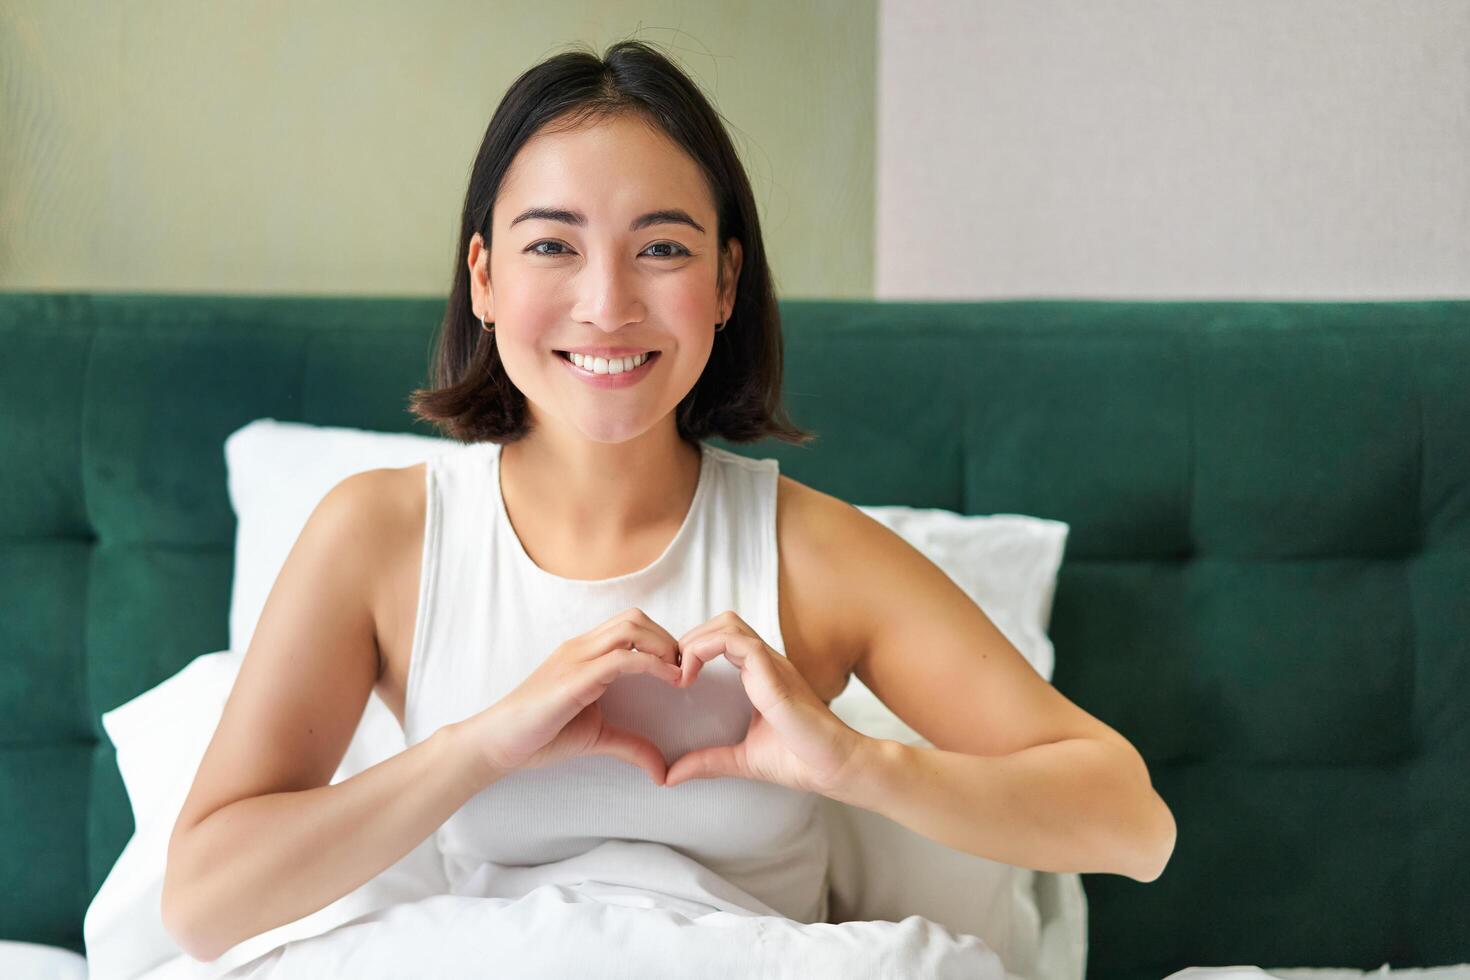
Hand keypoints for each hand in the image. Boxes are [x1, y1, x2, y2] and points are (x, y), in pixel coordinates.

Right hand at [459, 608, 682, 785]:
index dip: (661, 640)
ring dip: (664, 645)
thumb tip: (662, 772)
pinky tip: (670, 680)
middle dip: (667, 638)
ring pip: (630, 628)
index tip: (681, 668)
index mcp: (584, 654)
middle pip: (635, 618)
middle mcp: (580, 648)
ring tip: (680, 673)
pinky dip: (653, 664)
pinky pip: (621, 658)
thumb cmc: (539, 735)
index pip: (630, 625)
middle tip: (685, 669)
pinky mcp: (574, 678)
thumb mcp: (596, 737)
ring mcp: (576, 659)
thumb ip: (630, 745)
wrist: (497, 743)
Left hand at [664, 611, 864, 794]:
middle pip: (723, 623)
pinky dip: (705, 649)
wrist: (835, 768)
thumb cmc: (799, 760)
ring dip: (695, 641)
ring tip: (679, 672)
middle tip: (672, 672)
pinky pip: (737, 641)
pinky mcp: (774, 673)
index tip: (675, 679)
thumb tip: (670, 776)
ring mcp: (772, 664)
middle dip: (690, 638)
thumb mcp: (741, 759)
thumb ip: (707, 762)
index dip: (694, 648)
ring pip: (727, 625)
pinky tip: (689, 678)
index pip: (723, 638)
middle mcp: (766, 663)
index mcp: (761, 675)